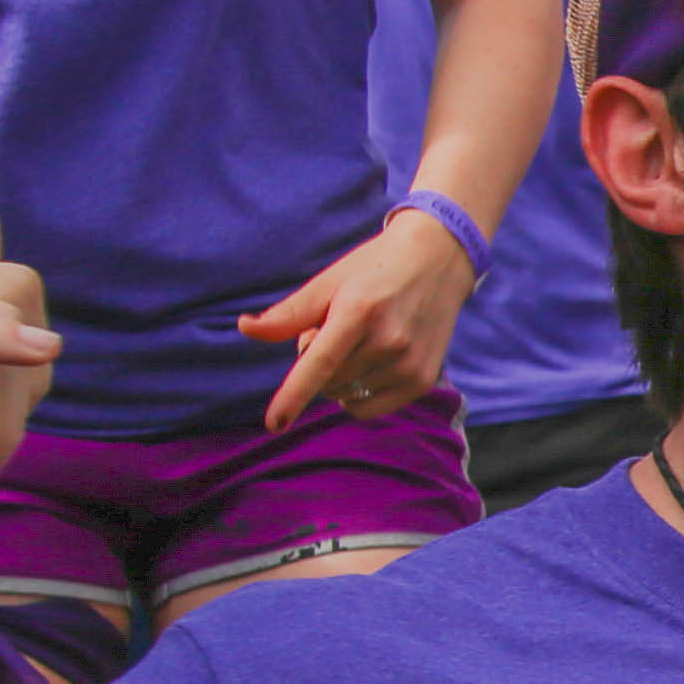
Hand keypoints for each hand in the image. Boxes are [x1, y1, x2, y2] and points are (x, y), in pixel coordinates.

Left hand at [237, 210, 473, 430]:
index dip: (294, 394)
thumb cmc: (373, 270)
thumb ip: (288, 314)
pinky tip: (371, 366)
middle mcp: (389, 342)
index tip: (274, 424)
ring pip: (345, 396)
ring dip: (339, 379)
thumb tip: (245, 328)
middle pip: (327, 382)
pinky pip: (370, 408)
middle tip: (338, 332)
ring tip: (361, 343)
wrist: (438, 260)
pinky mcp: (422, 381)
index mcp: (359, 312)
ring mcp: (409, 364)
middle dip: (319, 364)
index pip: (320, 363)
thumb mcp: (329, 282)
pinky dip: (358, 394)